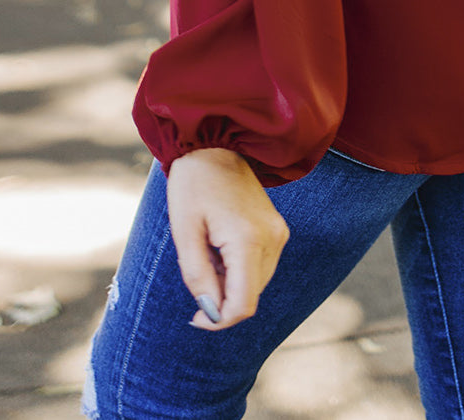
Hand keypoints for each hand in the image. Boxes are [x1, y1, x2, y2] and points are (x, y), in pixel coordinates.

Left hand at [166, 147, 289, 329]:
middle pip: (250, 296)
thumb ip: (198, 277)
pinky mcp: (277, 228)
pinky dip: (240, 270)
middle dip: (222, 301)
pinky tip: (220, 249)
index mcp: (248, 240)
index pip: (243, 305)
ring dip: (231, 285)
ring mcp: (278, 232)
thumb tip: (211, 312)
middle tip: (195, 278)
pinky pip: (261, 266)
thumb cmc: (194, 184)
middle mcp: (272, 239)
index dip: (219, 320)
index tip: (195, 317)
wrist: (215, 143)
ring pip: (257, 284)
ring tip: (207, 256)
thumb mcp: (185, 232)